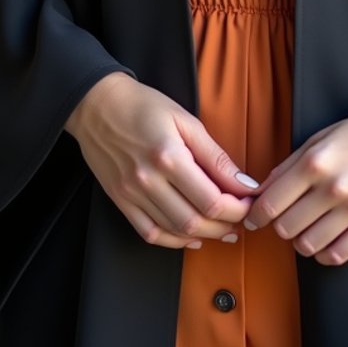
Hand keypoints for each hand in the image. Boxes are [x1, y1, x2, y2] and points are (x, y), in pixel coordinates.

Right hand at [65, 72, 257, 249]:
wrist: (97, 105)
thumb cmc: (143, 105)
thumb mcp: (185, 120)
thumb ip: (216, 156)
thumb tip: (245, 183)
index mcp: (169, 156)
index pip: (212, 200)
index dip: (237, 208)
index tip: (250, 203)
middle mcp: (149, 180)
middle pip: (196, 221)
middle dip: (226, 226)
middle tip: (241, 220)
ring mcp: (132, 194)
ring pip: (175, 231)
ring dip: (205, 236)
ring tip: (223, 229)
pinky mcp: (120, 201)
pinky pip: (149, 233)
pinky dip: (173, 241)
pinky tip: (191, 237)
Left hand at [241, 117, 347, 265]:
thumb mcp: (317, 140)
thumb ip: (287, 167)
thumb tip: (260, 193)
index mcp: (314, 163)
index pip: (270, 203)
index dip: (255, 216)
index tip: (254, 218)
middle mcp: (333, 188)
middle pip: (286, 228)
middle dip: (280, 225)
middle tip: (285, 218)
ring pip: (308, 245)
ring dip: (301, 240)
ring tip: (306, 228)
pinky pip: (338, 254)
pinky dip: (324, 254)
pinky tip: (324, 240)